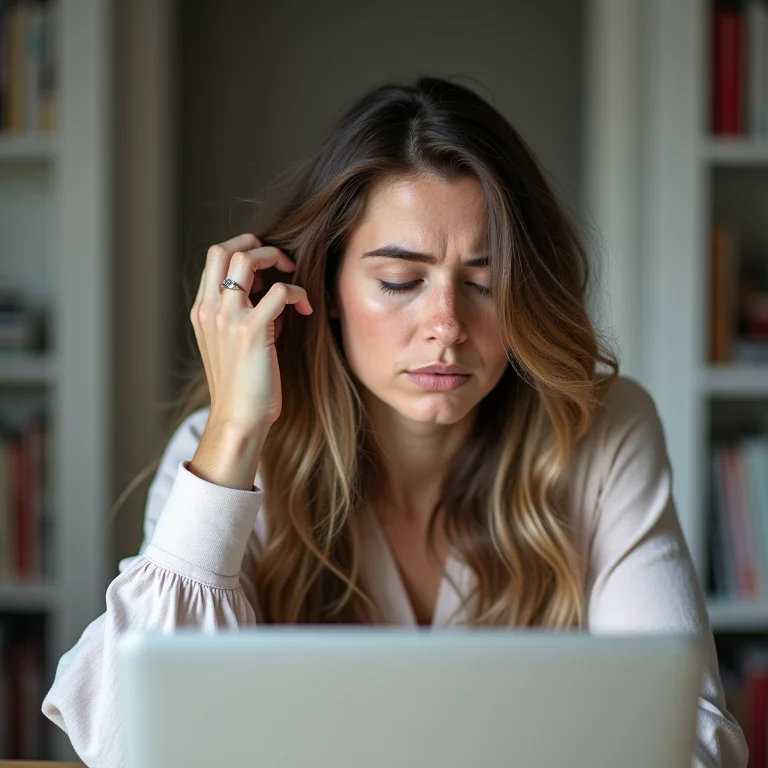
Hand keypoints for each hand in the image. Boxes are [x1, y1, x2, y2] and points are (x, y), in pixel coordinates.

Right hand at [189, 233, 312, 435]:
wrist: (238, 420)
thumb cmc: (243, 386)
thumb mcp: (234, 343)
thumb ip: (248, 314)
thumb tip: (276, 293)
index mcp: (202, 311)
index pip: (214, 258)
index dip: (244, 252)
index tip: (268, 268)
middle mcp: (209, 309)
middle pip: (223, 249)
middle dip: (257, 245)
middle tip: (282, 263)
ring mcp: (227, 318)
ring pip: (246, 259)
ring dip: (277, 260)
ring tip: (294, 279)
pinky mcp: (251, 331)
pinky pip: (280, 291)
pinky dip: (298, 293)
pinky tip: (305, 310)